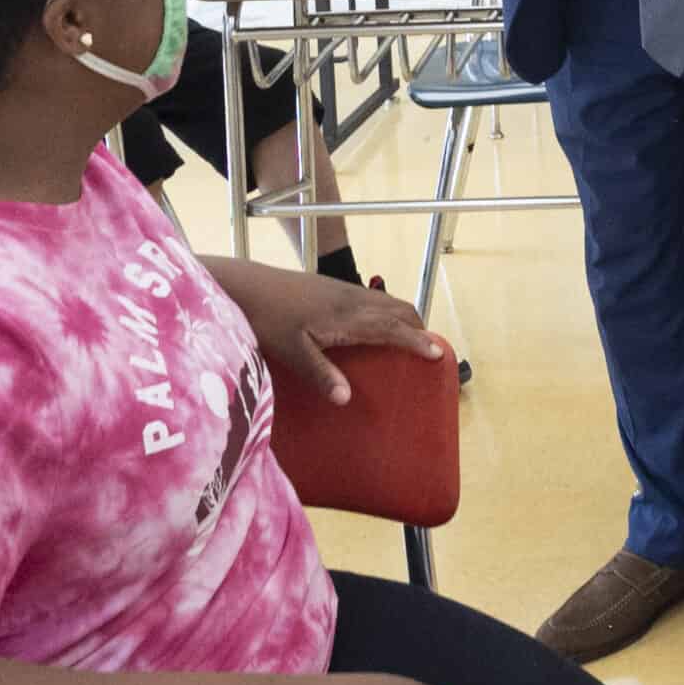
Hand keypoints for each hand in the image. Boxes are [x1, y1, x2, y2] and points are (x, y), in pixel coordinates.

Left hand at [237, 265, 440, 404]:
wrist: (246, 285)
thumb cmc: (267, 319)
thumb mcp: (291, 351)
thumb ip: (320, 373)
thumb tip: (346, 399)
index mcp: (347, 317)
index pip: (392, 328)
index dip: (416, 341)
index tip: (437, 354)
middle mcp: (352, 299)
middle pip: (398, 309)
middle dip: (418, 327)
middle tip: (428, 349)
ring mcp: (342, 290)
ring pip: (386, 300)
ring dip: (404, 317)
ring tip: (409, 337)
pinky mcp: (332, 288)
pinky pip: (373, 298)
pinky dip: (388, 311)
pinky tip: (375, 325)